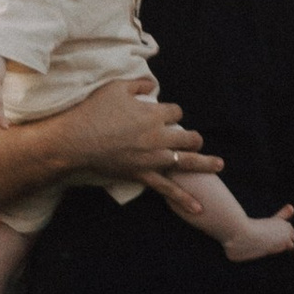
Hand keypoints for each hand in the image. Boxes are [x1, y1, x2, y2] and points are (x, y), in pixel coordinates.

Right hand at [62, 76, 223, 189]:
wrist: (75, 141)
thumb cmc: (93, 111)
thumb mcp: (116, 87)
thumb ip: (139, 84)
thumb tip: (153, 85)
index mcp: (154, 113)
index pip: (176, 111)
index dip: (173, 112)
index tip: (167, 114)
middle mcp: (158, 136)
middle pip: (188, 136)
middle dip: (192, 137)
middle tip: (194, 139)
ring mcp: (153, 158)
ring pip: (186, 160)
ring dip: (204, 162)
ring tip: (218, 164)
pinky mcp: (143, 175)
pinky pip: (168, 189)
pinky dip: (184, 199)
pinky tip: (199, 208)